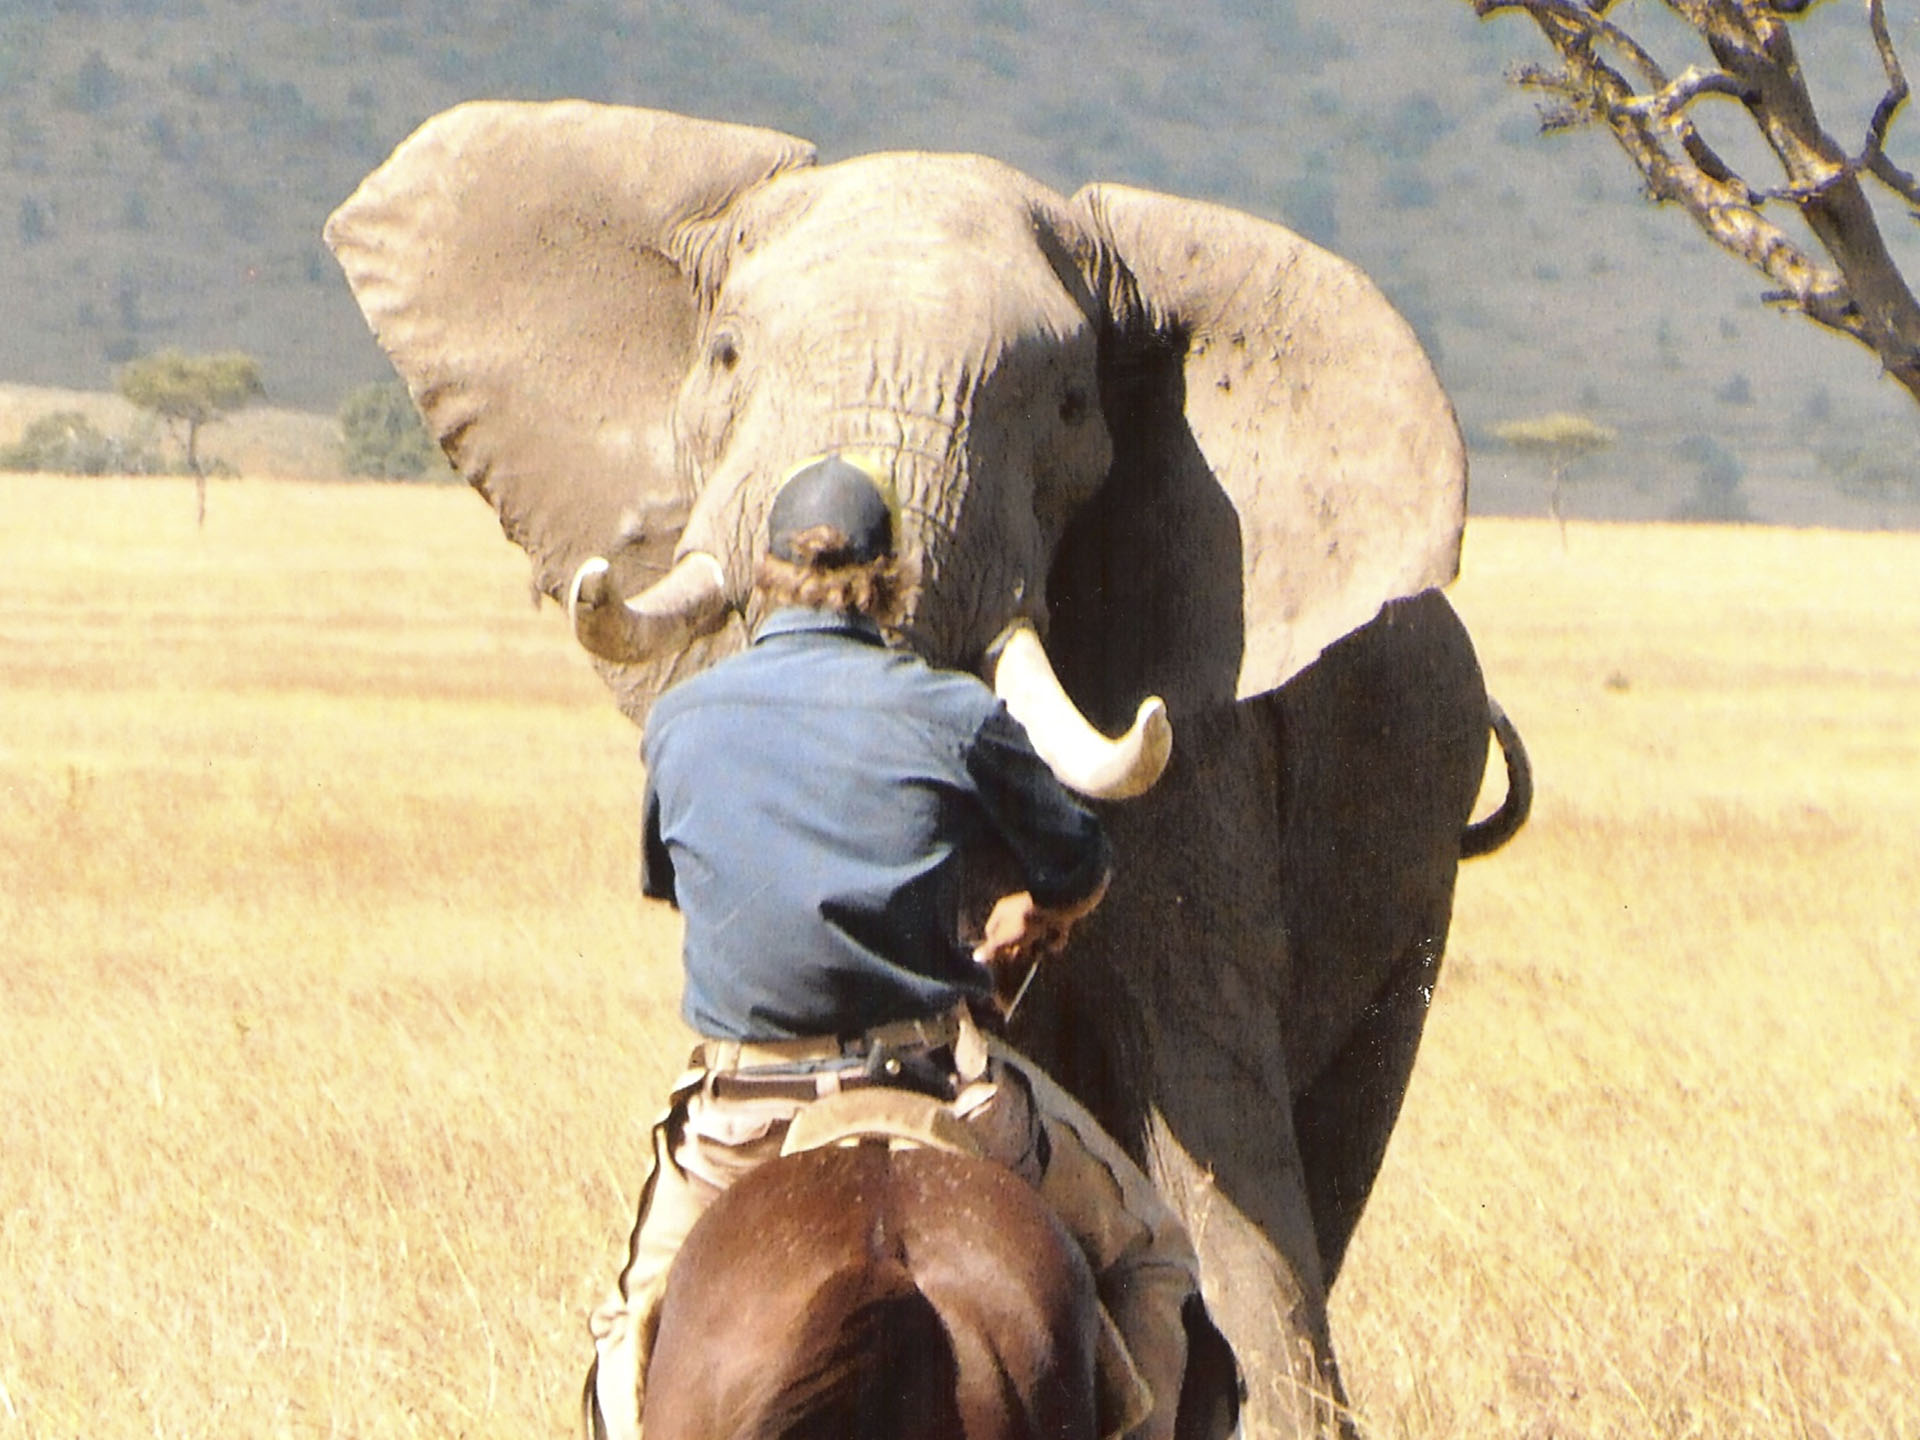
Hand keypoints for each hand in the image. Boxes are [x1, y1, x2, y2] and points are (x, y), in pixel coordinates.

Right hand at [971, 878, 1105, 971]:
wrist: (1060, 903)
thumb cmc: (1028, 920)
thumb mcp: (1007, 938)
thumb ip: (992, 949)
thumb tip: (975, 957)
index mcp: (1002, 911)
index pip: (992, 933)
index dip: (998, 948)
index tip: (1005, 958)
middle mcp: (1018, 910)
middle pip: (1016, 938)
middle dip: (1023, 948)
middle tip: (1028, 952)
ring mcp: (1037, 913)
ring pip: (1036, 939)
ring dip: (1042, 945)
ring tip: (1045, 940)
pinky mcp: (1055, 916)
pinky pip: (1052, 934)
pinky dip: (1056, 938)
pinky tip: (1058, 933)